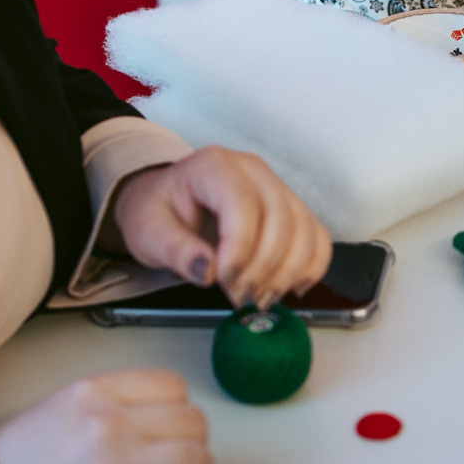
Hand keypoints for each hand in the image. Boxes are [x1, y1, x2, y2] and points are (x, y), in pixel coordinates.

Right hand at [0, 369, 211, 463]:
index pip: (173, 387)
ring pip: (196, 463)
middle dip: (193, 446)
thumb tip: (164, 421)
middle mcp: (107, 425)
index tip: (170, 433)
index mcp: (93, 393)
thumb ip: (111, 406)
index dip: (179, 413)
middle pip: (193, 423)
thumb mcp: (60, 410)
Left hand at [112, 147, 331, 306]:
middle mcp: (253, 170)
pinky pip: (317, 235)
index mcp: (214, 165)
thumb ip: (175, 250)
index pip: (242, 203)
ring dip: (287, 272)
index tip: (224, 281)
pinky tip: (293, 287)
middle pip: (280, 217)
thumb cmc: (157, 210)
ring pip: (304, 228)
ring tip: (259, 298)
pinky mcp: (290, 208)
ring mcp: (277, 187)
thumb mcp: (147, 230)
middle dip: (263, 267)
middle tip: (239, 297)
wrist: (165, 200)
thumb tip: (208, 271)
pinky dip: (312, 265)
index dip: (240, 247)